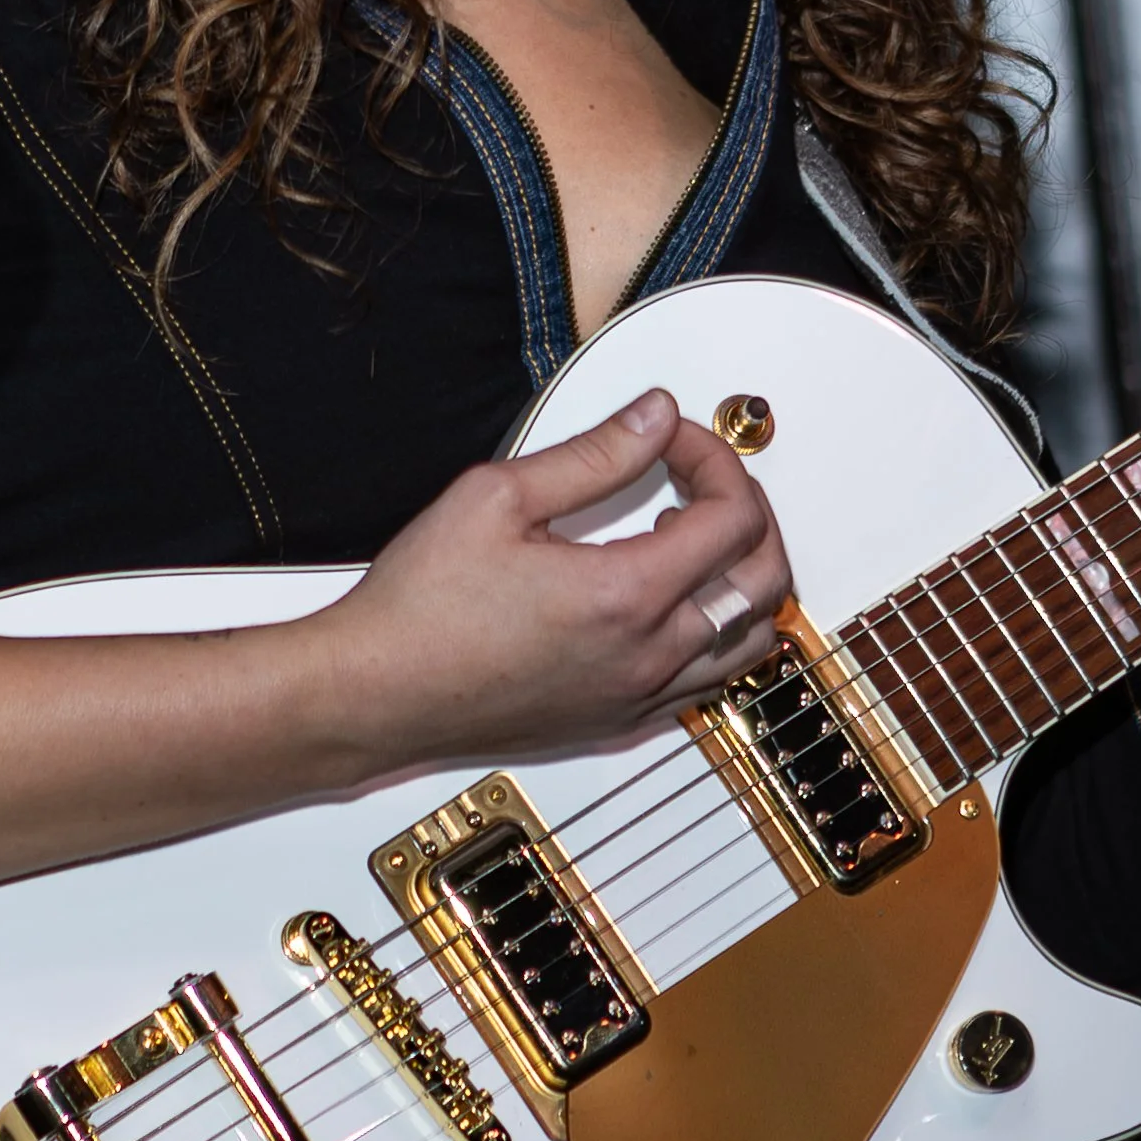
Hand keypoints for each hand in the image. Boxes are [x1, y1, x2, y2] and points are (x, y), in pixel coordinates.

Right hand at [322, 387, 790, 770]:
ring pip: (749, 643)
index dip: (714, 458)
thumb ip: (594, 453)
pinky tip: (673, 602)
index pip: (733, 516)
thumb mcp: (498, 495)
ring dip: (743, 580)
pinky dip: (717, 635)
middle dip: (750, 513)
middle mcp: (648, 656)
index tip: (672, 438)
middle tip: (700, 479)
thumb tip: (653, 416)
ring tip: (696, 538)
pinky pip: (708, 684)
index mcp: (627, 596)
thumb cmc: (420, 608)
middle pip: (765, 581)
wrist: (375, 693)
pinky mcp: (617, 723)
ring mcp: (638, 698)